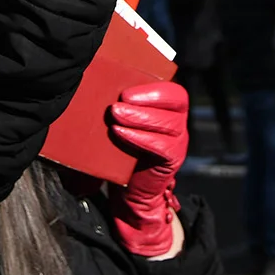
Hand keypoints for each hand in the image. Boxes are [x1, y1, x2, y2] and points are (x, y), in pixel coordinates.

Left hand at [107, 81, 189, 258]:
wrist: (131, 188)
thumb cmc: (122, 148)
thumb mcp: (122, 122)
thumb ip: (120, 105)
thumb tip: (96, 85)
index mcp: (169, 107)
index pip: (172, 90)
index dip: (153, 86)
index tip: (127, 89)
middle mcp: (178, 121)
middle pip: (176, 101)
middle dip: (147, 98)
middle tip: (120, 101)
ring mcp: (179, 140)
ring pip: (169, 123)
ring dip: (140, 116)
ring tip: (115, 114)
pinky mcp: (173, 158)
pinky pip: (162, 146)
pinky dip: (140, 137)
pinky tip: (120, 133)